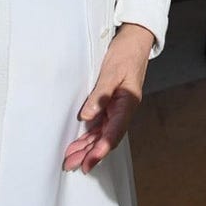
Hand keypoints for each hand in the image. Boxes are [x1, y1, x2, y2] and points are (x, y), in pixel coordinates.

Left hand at [63, 23, 154, 173]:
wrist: (135, 40)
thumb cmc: (126, 53)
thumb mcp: (112, 71)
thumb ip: (101, 94)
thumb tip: (88, 116)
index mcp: (128, 103)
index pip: (114, 133)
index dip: (100, 149)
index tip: (88, 161)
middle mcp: (123, 109)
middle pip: (107, 138)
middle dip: (90, 153)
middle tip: (72, 165)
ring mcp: (117, 108)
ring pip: (102, 134)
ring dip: (87, 147)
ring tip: (71, 158)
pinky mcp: (111, 104)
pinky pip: (100, 125)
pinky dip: (89, 136)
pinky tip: (79, 144)